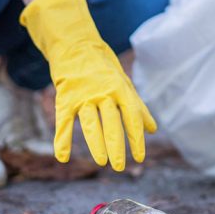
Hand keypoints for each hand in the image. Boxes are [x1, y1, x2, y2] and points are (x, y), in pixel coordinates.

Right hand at [20, 0, 156, 170]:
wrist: (76, 46)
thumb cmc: (105, 69)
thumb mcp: (124, 85)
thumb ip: (138, 108)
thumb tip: (153, 130)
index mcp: (121, 90)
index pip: (132, 118)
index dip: (136, 139)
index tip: (140, 158)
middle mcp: (104, 93)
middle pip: (112, 123)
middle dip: (117, 146)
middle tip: (120, 167)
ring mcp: (83, 95)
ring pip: (90, 123)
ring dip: (96, 144)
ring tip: (101, 162)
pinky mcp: (65, 98)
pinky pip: (64, 122)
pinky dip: (62, 140)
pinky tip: (62, 158)